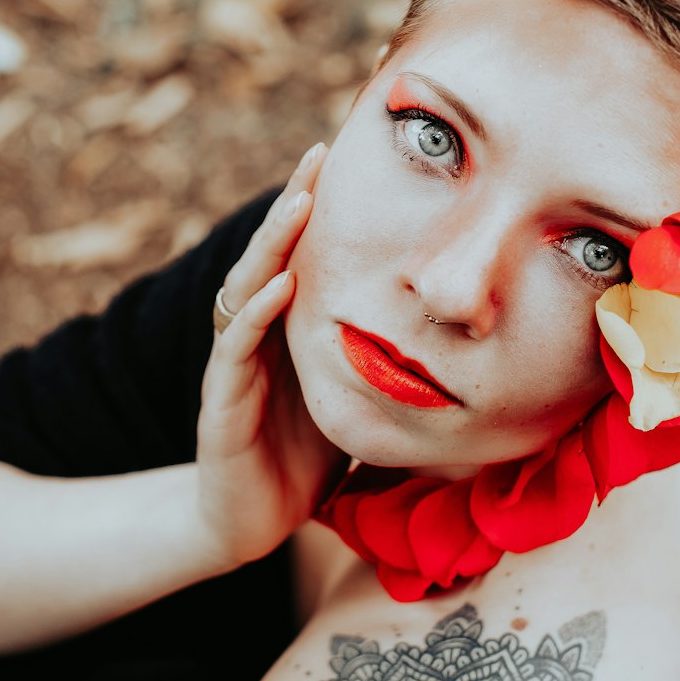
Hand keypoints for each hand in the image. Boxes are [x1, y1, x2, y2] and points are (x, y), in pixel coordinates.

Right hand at [194, 143, 348, 570]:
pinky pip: (236, 348)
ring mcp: (235, 364)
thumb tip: (457, 330)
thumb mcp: (355, 396)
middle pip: (272, 255)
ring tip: (300, 202)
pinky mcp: (222, 401)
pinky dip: (257, 312)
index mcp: (288, 330)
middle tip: (318, 156)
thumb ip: (382, 358)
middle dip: (294, 204)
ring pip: (249, 288)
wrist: (247, 524)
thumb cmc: (305, 459)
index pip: (303, 256)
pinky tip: (280, 283)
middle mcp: (257, 335)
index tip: (346, 160)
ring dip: (273, 244)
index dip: (319, 211)